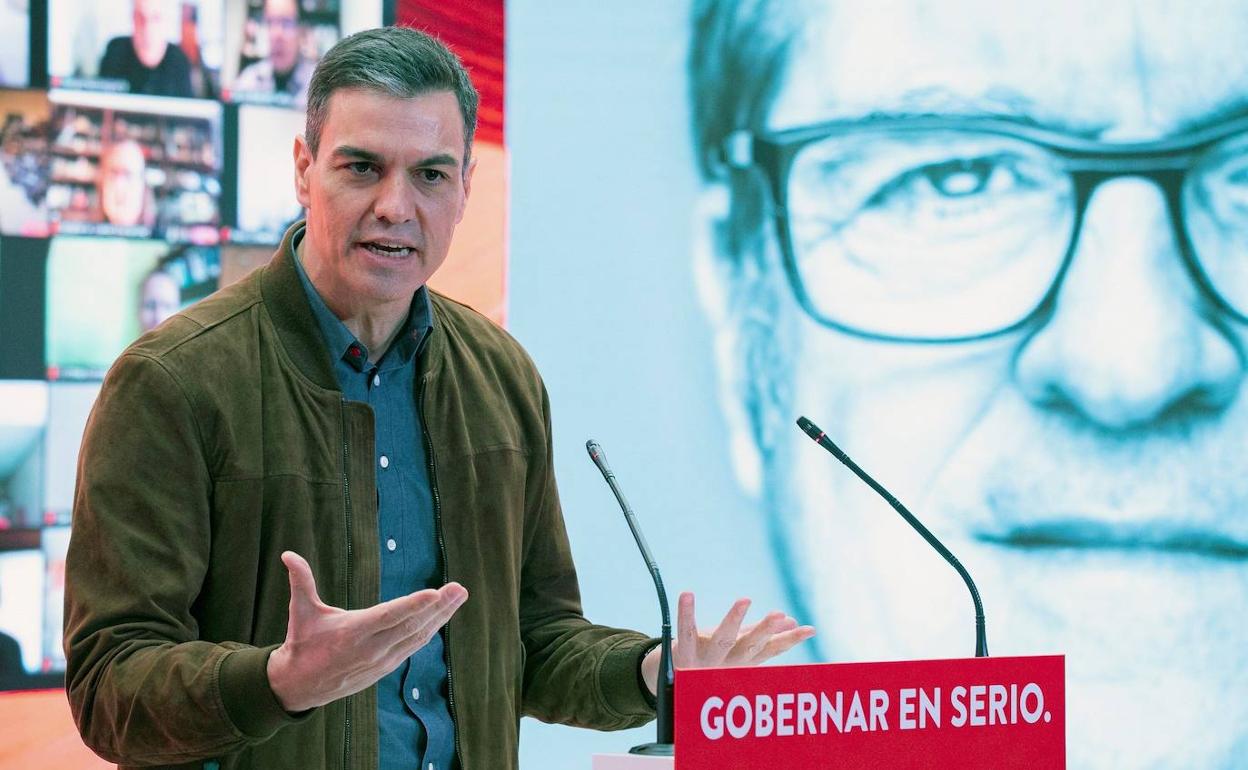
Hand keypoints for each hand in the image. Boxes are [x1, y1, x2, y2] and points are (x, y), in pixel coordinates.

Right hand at [266, 551, 468, 712]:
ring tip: (459, 595)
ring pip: (418, 636)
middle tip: (459, 588)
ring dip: (441, 616)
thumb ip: (300, 582)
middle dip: (439, 606)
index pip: (389, 615)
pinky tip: (443, 615)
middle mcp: (371, 649)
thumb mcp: (300, 612)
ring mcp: (382, 661)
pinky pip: (414, 646)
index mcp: (352, 633)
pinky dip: (430, 630)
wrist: (300, 686)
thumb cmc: (302, 643)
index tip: (435, 592)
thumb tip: (288, 554)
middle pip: (411, 625)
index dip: (413, 604)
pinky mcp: (386, 668)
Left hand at [641, 593, 815, 694]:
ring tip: (745, 599)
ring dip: (734, 620)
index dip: (790, 640)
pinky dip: (686, 612)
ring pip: (722, 640)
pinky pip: (685, 630)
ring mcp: (705, 660)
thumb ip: (762, 635)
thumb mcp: (738, 649)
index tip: (810, 629)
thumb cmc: (711, 659)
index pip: (770, 651)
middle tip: (778, 615)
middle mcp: (726, 665)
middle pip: (748, 647)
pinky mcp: (684, 651)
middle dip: (764, 631)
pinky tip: (688, 594)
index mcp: (743, 663)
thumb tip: (791, 620)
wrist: (669, 678)